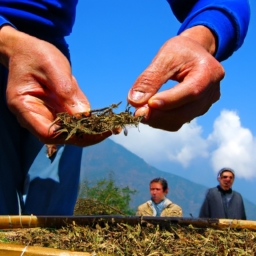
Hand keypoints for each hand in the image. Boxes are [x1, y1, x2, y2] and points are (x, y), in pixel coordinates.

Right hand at [0, 25, 111, 145]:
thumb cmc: (35, 54)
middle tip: (109, 130)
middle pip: (60, 136)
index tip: (95, 131)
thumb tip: (83, 115)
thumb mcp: (53, 67)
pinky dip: (88, 122)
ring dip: (90, 131)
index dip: (72, 135)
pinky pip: (72, 120)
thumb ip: (66, 92)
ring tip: (112, 127)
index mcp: (25, 106)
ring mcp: (45, 115)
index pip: (48, 133)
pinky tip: (104, 120)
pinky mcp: (55, 110)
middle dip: (86, 136)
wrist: (26, 51)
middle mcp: (33, 117)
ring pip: (68, 131)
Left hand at [128, 26, 224, 130]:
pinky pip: (179, 120)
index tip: (146, 106)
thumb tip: (134, 102)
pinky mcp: (198, 110)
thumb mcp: (164, 57)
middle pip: (185, 112)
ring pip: (180, 120)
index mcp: (209, 72)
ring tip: (141, 112)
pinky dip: (163, 120)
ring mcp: (206, 104)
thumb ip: (150, 79)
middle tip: (137, 113)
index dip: (168, 101)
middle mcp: (212, 92)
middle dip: (159, 115)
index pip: (191, 91)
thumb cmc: (180, 51)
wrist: (194, 52)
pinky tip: (150, 113)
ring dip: (158, 120)